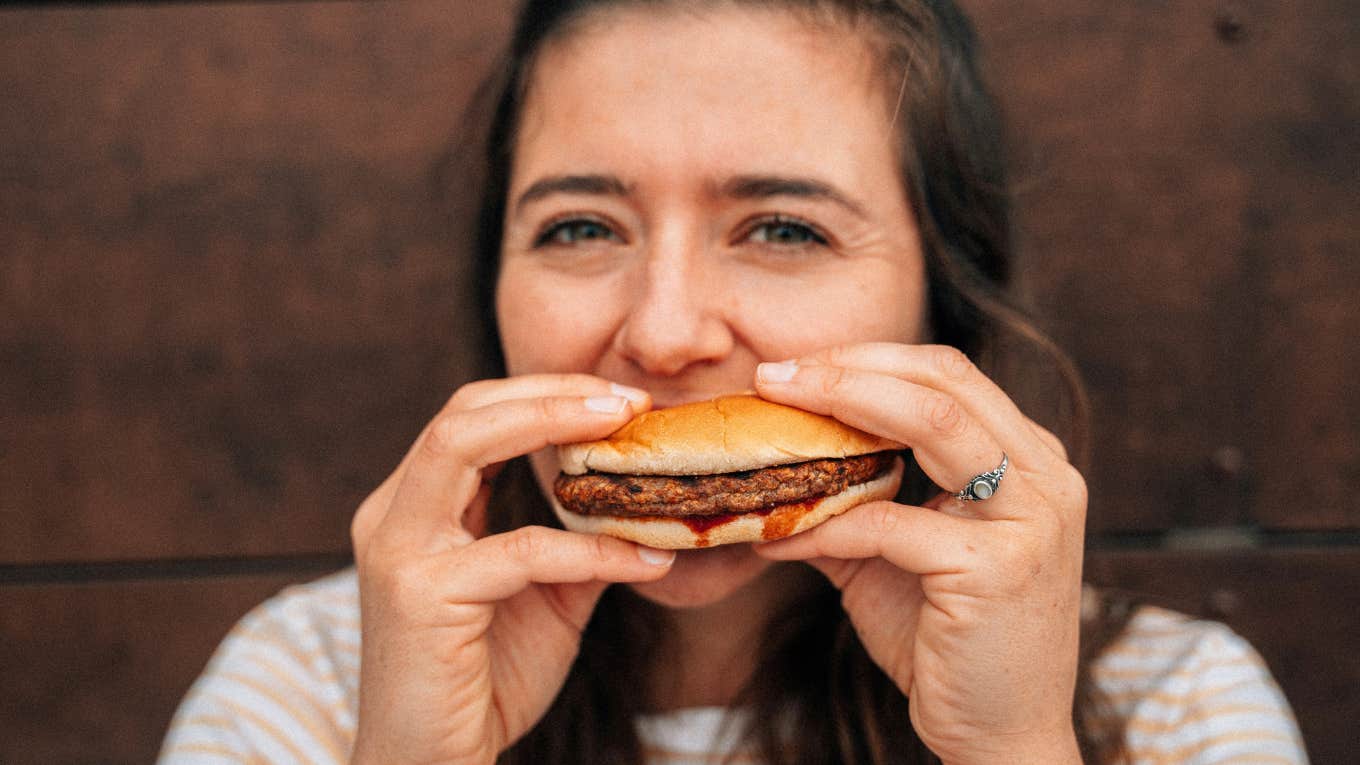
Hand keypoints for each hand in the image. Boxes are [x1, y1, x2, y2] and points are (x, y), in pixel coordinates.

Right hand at [349, 375, 675, 764]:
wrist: (433, 764)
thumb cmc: (484, 682)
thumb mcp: (547, 597)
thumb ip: (579, 543)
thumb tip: (642, 501)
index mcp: (414, 507)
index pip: (471, 416)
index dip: (544, 395)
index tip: (618, 400)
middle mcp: (392, 515)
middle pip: (462, 411)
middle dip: (550, 393)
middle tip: (626, 400)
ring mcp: (398, 551)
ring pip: (465, 444)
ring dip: (551, 424)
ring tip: (624, 427)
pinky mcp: (420, 595)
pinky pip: (520, 549)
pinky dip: (588, 547)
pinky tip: (642, 559)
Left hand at [753, 344, 1085, 764]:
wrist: (1000, 735)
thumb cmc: (949, 642)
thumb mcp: (897, 556)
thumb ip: (854, 503)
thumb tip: (777, 464)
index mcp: (1029, 460)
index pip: (947, 375)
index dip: (868, 358)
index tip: (796, 366)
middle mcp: (1046, 476)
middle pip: (943, 381)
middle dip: (848, 367)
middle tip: (774, 374)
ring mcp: (1032, 519)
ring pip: (933, 424)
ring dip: (841, 406)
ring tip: (775, 409)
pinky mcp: (998, 568)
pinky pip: (892, 525)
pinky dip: (827, 524)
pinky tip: (777, 538)